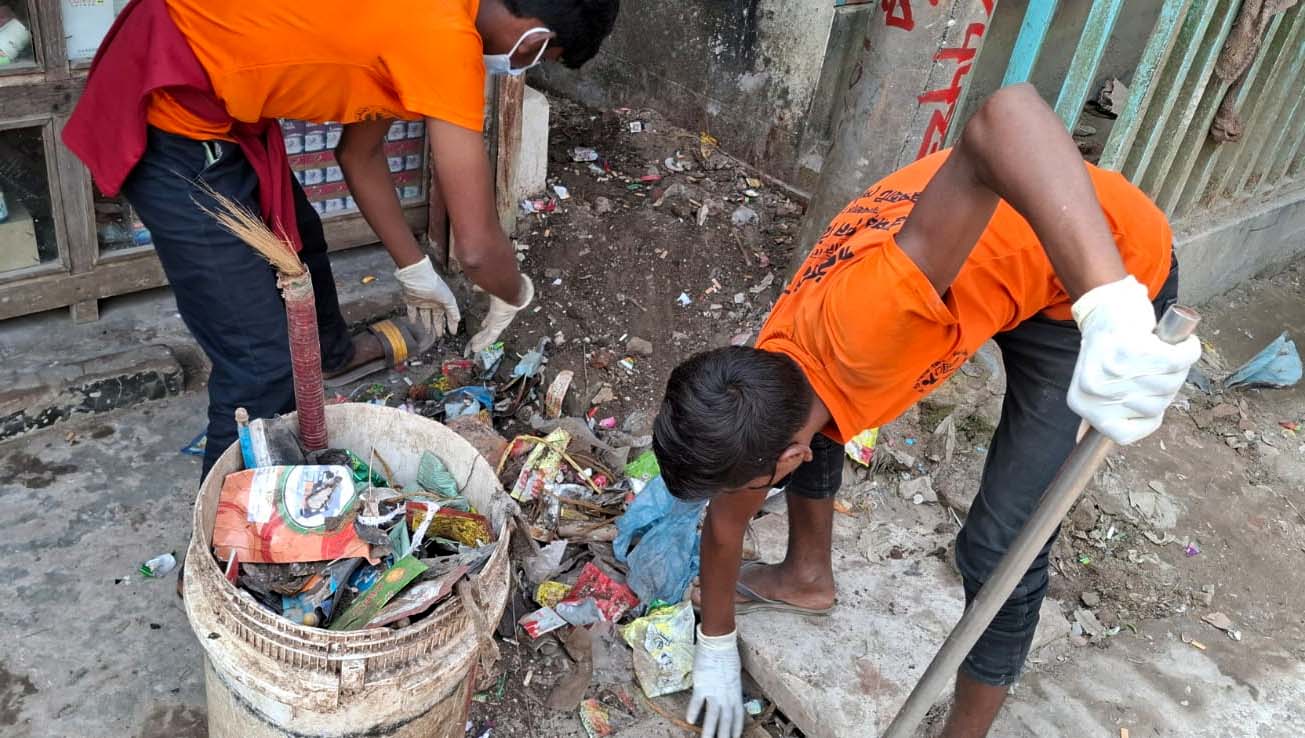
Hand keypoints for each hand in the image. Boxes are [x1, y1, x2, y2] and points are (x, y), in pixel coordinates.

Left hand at [395, 258, 460, 344]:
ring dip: (427, 323)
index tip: (453, 332)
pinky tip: (414, 323)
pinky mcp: (411, 301)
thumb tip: (458, 319)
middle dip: (438, 326)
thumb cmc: (434, 285)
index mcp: (443, 301)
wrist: (417, 277)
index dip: (451, 323)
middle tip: (439, 335)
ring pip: (425, 315)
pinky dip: (413, 317)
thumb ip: (452, 310)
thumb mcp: (447, 299)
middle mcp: (433, 302)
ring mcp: (422, 301)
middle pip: (436, 317)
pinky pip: (412, 311)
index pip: (448, 315)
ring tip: (428, 332)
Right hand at [466, 275, 532, 353]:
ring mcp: (499, 324)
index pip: (491, 319)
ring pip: (488, 336)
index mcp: (498, 310)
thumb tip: (475, 287)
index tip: (482, 325)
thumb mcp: (489, 289)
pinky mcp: (498, 327)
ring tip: (474, 348)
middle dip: (481, 336)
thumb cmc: (503, 288)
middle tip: (475, 341)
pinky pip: (490, 338)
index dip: (486, 322)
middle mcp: (500, 319)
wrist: (511, 290)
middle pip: (489, 330)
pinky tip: (476, 348)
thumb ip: (481, 289)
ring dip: (480, 342)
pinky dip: (482, 344)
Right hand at [687, 626, 743, 737]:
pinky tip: (690, 721)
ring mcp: (714, 691)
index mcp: (736, 693)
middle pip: (726, 721)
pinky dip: (693, 712)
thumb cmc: (727, 655)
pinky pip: (697, 702)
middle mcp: (727, 695)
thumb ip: (731, 689)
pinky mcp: (702, 685)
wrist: (719, 642)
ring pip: (712, 716)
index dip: (736, 730)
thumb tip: (728, 697)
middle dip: (724, 736)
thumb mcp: (734, 675)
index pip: (738, 717)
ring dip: (709, 731)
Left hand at [1068, 276, 1200, 444]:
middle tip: (1154, 365)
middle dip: (1165, 387)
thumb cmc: (1108, 347)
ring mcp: (1113, 369)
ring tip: (1163, 352)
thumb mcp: (1094, 384)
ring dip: (1178, 367)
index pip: (1125, 435)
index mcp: (1082, 403)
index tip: (1146, 396)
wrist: (1106, 304)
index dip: (1146, 418)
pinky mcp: (1134, 348)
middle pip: (1154, 408)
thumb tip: (1084, 441)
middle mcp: (1094, 389)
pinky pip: (1178, 361)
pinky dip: (1187, 350)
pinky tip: (1181, 343)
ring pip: (1169, 385)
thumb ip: (1097, 412)